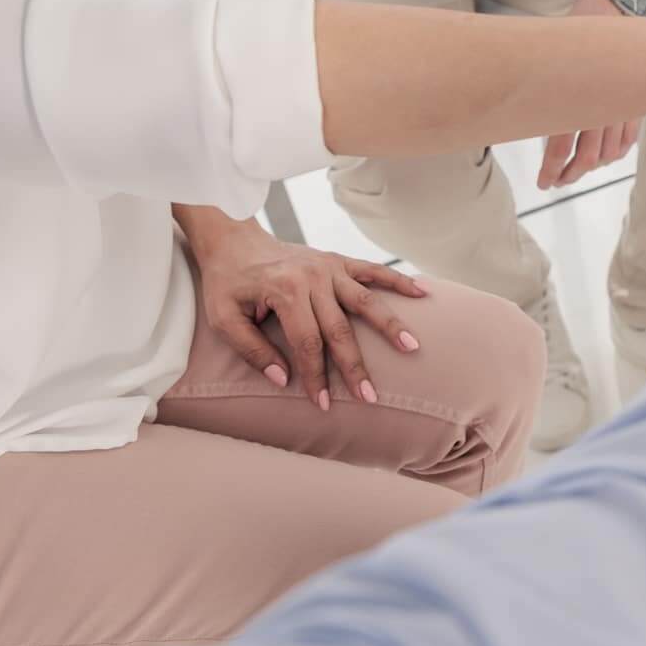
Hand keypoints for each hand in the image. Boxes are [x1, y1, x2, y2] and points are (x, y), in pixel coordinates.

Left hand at [187, 219, 426, 409]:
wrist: (233, 241)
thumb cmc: (227, 283)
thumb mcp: (224, 318)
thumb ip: (252, 350)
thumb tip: (283, 379)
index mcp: (284, 291)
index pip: (306, 343)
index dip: (315, 376)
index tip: (324, 404)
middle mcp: (312, 277)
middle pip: (340, 329)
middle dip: (355, 366)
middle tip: (370, 396)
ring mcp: (329, 267)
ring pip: (366, 301)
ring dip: (390, 325)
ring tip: (412, 348)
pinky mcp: (338, 260)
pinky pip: (374, 271)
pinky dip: (399, 281)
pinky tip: (422, 294)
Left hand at [540, 0, 641, 188]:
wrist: (620, 4)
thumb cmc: (584, 22)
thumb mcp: (554, 49)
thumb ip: (543, 81)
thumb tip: (520, 106)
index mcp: (578, 95)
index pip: (563, 146)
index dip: (552, 169)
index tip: (544, 182)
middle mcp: (604, 105)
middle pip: (588, 156)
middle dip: (571, 174)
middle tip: (556, 182)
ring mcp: (624, 105)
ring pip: (609, 151)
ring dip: (592, 167)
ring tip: (576, 172)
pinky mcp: (637, 101)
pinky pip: (628, 138)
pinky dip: (616, 153)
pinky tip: (605, 157)